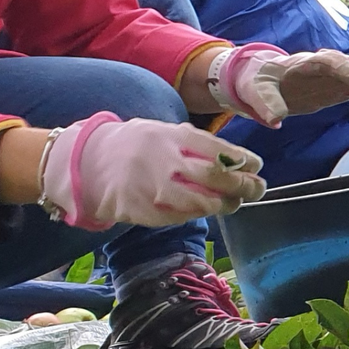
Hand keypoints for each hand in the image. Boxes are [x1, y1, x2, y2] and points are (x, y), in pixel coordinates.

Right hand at [40, 112, 266, 230]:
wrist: (90, 163)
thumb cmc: (138, 145)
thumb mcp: (165, 132)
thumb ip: (197, 144)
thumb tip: (238, 161)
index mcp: (172, 136)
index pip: (219, 150)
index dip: (243, 161)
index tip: (257, 166)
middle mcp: (165, 162)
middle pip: (217, 177)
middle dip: (244, 185)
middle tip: (258, 188)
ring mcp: (155, 189)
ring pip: (203, 202)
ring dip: (226, 204)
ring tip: (235, 202)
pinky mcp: (146, 211)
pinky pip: (182, 216)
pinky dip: (200, 213)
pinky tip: (208, 208)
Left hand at [210, 43, 348, 127]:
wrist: (260, 79)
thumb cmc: (256, 82)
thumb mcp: (255, 91)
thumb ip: (266, 103)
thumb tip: (275, 120)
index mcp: (304, 63)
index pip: (329, 61)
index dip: (346, 70)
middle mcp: (323, 66)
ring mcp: (333, 76)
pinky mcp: (337, 87)